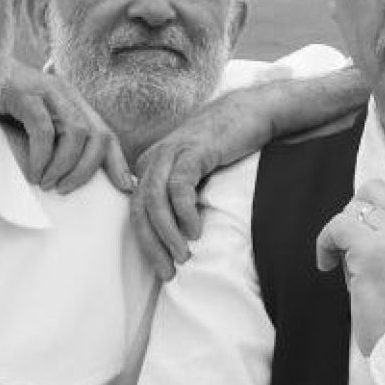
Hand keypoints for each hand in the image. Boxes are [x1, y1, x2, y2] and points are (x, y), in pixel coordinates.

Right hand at [0, 58, 130, 193]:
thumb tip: (70, 177)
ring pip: (75, 132)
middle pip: (97, 135)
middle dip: (87, 170)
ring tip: (47, 183)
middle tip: (66, 190)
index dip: (118, 161)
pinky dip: (41, 155)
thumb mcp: (37, 122)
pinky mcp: (25, 94)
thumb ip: (55, 139)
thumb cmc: (4, 105)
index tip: (126, 187)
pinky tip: (33, 172)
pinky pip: (43, 129)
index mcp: (75, 103)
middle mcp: (67, 95)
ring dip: (64, 165)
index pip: (106, 132)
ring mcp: (48, 92)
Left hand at [129, 93, 277, 281]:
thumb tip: (176, 239)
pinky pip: (179, 186)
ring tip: (183, 255)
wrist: (248, 113)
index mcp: (148, 168)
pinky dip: (184, 212)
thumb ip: (178, 197)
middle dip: (152, 245)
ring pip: (154, 200)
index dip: (146, 244)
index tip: (163, 270)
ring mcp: (171, 153)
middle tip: (168, 272)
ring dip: (167, 233)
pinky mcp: (192, 150)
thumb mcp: (193, 173)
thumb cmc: (224, 148)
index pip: (136, 213)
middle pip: (139, 210)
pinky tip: (196, 230)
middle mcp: (153, 160)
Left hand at [315, 104, 384, 354]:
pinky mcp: (372, 249)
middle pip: (373, 188)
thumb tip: (367, 220)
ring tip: (347, 265)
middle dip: (357, 213)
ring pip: (353, 207)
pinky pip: (336, 228)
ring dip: (342, 233)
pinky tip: (329, 266)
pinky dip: (326, 245)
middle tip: (357, 251)